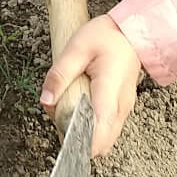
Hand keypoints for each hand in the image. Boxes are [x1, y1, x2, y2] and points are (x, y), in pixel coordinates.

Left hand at [40, 15, 141, 157]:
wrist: (130, 32)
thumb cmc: (107, 37)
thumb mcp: (76, 48)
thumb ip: (60, 74)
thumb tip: (46, 100)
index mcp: (109, 91)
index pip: (99, 132)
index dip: (81, 144)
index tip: (64, 138)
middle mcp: (120, 106)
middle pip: (101, 144)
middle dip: (78, 140)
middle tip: (62, 116)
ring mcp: (124, 109)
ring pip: (104, 139)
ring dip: (84, 133)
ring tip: (70, 107)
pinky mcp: (121, 108)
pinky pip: (106, 128)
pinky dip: (91, 126)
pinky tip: (80, 106)